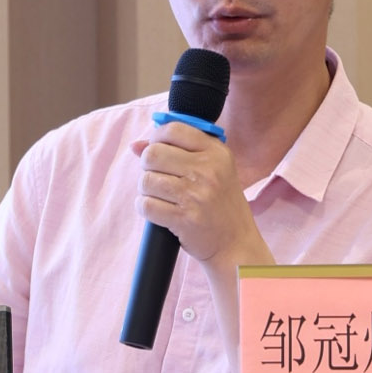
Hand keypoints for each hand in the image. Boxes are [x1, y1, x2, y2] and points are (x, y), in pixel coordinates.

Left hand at [130, 121, 266, 270]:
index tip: (157, 149)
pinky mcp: (184, 218)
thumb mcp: (213, 169)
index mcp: (216, 152)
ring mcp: (196, 195)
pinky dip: (146, 208)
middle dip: (148, 166)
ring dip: (146, 189)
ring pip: (146, 180)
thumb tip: (136, 145)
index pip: (173, 129)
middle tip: (158, 176)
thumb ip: (178, 151)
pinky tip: (158, 210)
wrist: (235, 243)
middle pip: (153, 154)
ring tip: (161, 196)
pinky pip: (146, 205)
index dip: (156, 137)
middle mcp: (208, 170)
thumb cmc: (221, 204)